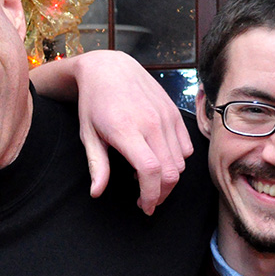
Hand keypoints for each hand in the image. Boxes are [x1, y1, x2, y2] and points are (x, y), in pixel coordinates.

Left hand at [70, 51, 191, 212]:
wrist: (110, 68)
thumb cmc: (94, 103)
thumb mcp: (88, 135)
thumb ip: (97, 165)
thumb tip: (96, 193)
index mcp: (126, 130)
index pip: (150, 171)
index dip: (150, 195)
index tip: (144, 207)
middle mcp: (151, 123)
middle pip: (170, 172)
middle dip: (161, 194)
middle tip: (146, 202)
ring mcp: (166, 117)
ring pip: (181, 162)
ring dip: (168, 179)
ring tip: (146, 179)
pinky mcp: (174, 113)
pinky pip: (186, 147)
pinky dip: (176, 161)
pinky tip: (157, 161)